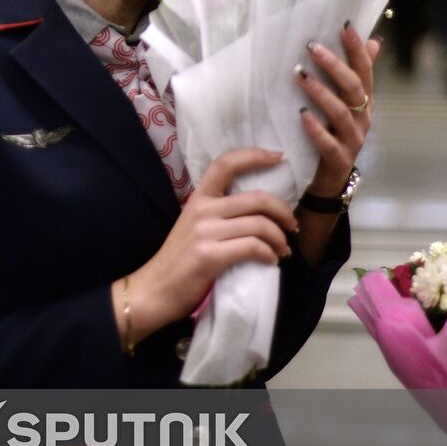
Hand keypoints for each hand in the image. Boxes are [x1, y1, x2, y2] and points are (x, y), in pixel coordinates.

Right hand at [112, 147, 298, 346]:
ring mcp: (205, 232)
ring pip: (260, 224)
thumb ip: (218, 213)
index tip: (277, 156)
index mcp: (198, 198)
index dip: (254, 156)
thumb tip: (257, 210)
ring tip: (283, 249)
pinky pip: (253, 247)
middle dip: (283, 210)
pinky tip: (270, 261)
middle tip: (292, 225)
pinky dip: (269, 254)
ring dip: (280, 238)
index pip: (226, 163)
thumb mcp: (194, 226)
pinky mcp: (209, 256)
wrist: (155, 289)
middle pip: (256, 198)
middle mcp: (202, 209)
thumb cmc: (179, 260)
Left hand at [295, 23, 382, 196]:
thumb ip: (354, 74)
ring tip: (300, 76)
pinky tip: (302, 114)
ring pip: (340, 112)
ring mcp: (353, 139)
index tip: (345, 25)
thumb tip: (373, 40)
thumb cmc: (332, 133)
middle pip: (354, 87)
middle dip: (334, 65)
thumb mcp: (344, 102)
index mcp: (363, 101)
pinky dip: (315, 128)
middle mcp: (362, 118)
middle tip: (311, 47)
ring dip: (320, 92)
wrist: (328, 178)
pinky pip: (328, 143)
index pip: (364, 70)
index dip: (356, 48)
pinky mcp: (339, 159)